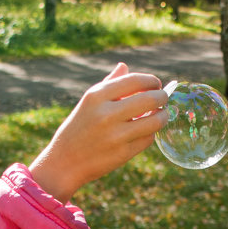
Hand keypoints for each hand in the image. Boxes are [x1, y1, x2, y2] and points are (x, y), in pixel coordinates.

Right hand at [29, 63, 168, 201]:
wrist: (64, 162)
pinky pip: (148, 139)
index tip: (155, 84)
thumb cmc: (79, 128)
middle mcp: (106, 114)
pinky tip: (146, 131)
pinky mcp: (123, 153)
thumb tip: (124, 66)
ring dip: (163, 116)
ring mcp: (115, 135)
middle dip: (162, 97)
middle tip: (163, 98)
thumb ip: (108, 83)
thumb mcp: (88, 102)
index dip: (151, 81)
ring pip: (155, 121)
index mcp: (96, 96)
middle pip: (150, 99)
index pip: (135, 80)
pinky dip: (151, 133)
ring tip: (161, 114)